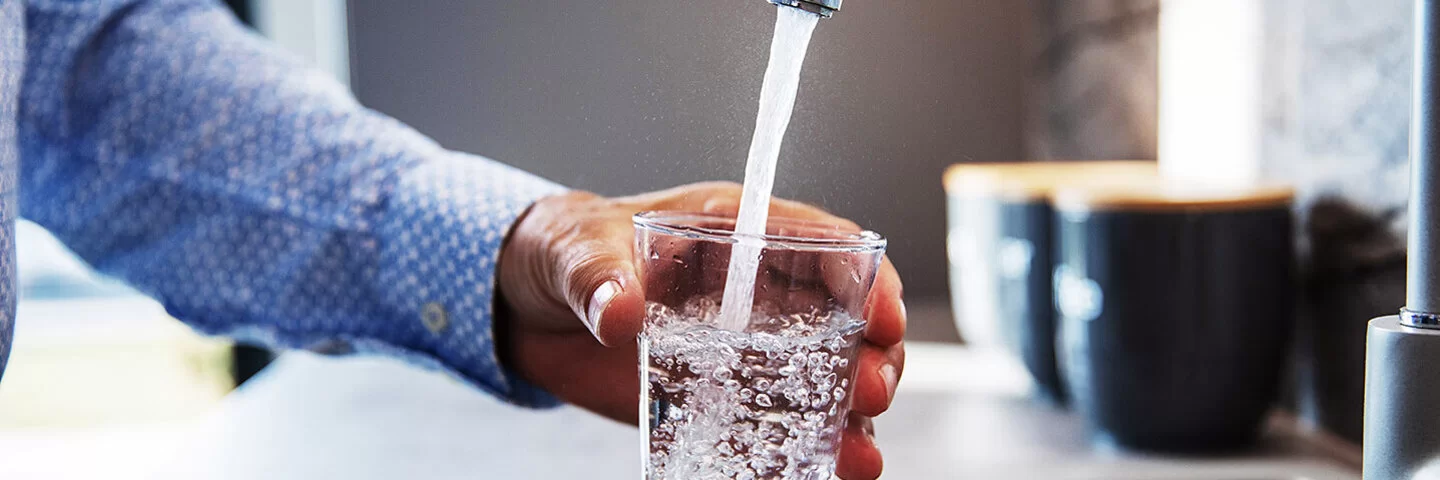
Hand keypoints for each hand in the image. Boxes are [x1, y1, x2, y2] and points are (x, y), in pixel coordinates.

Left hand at [496, 182, 905, 479]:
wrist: (527, 307)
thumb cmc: (563, 252)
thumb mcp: (574, 251)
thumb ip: (597, 275)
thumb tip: (620, 311)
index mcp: (736, 234)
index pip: (823, 245)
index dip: (864, 277)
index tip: (883, 316)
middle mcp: (758, 292)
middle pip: (844, 320)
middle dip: (872, 355)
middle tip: (870, 392)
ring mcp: (745, 350)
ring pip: (825, 379)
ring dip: (850, 414)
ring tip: (859, 454)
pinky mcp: (722, 398)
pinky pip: (777, 424)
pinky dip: (806, 450)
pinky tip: (828, 473)